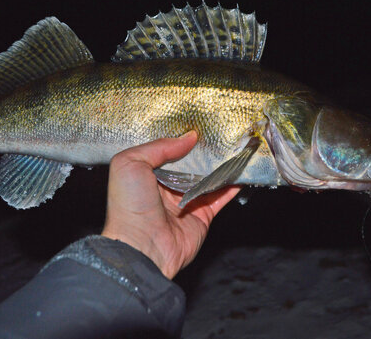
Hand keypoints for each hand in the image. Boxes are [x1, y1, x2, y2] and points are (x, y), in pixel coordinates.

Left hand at [101, 131, 239, 278]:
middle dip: (206, 150)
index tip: (200, 122)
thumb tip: (189, 137)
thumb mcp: (130, 164)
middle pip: (192, 163)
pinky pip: (221, 197)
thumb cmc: (128, 206)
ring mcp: (186, 201)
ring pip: (209, 178)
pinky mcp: (202, 216)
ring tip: (237, 147)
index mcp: (147, 173)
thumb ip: (159, 147)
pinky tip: (242, 170)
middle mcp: (167, 186)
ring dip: (223, 165)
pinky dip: (233, 185)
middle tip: (223, 131)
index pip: (168, 150)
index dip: (182, 137)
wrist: (142, 247)